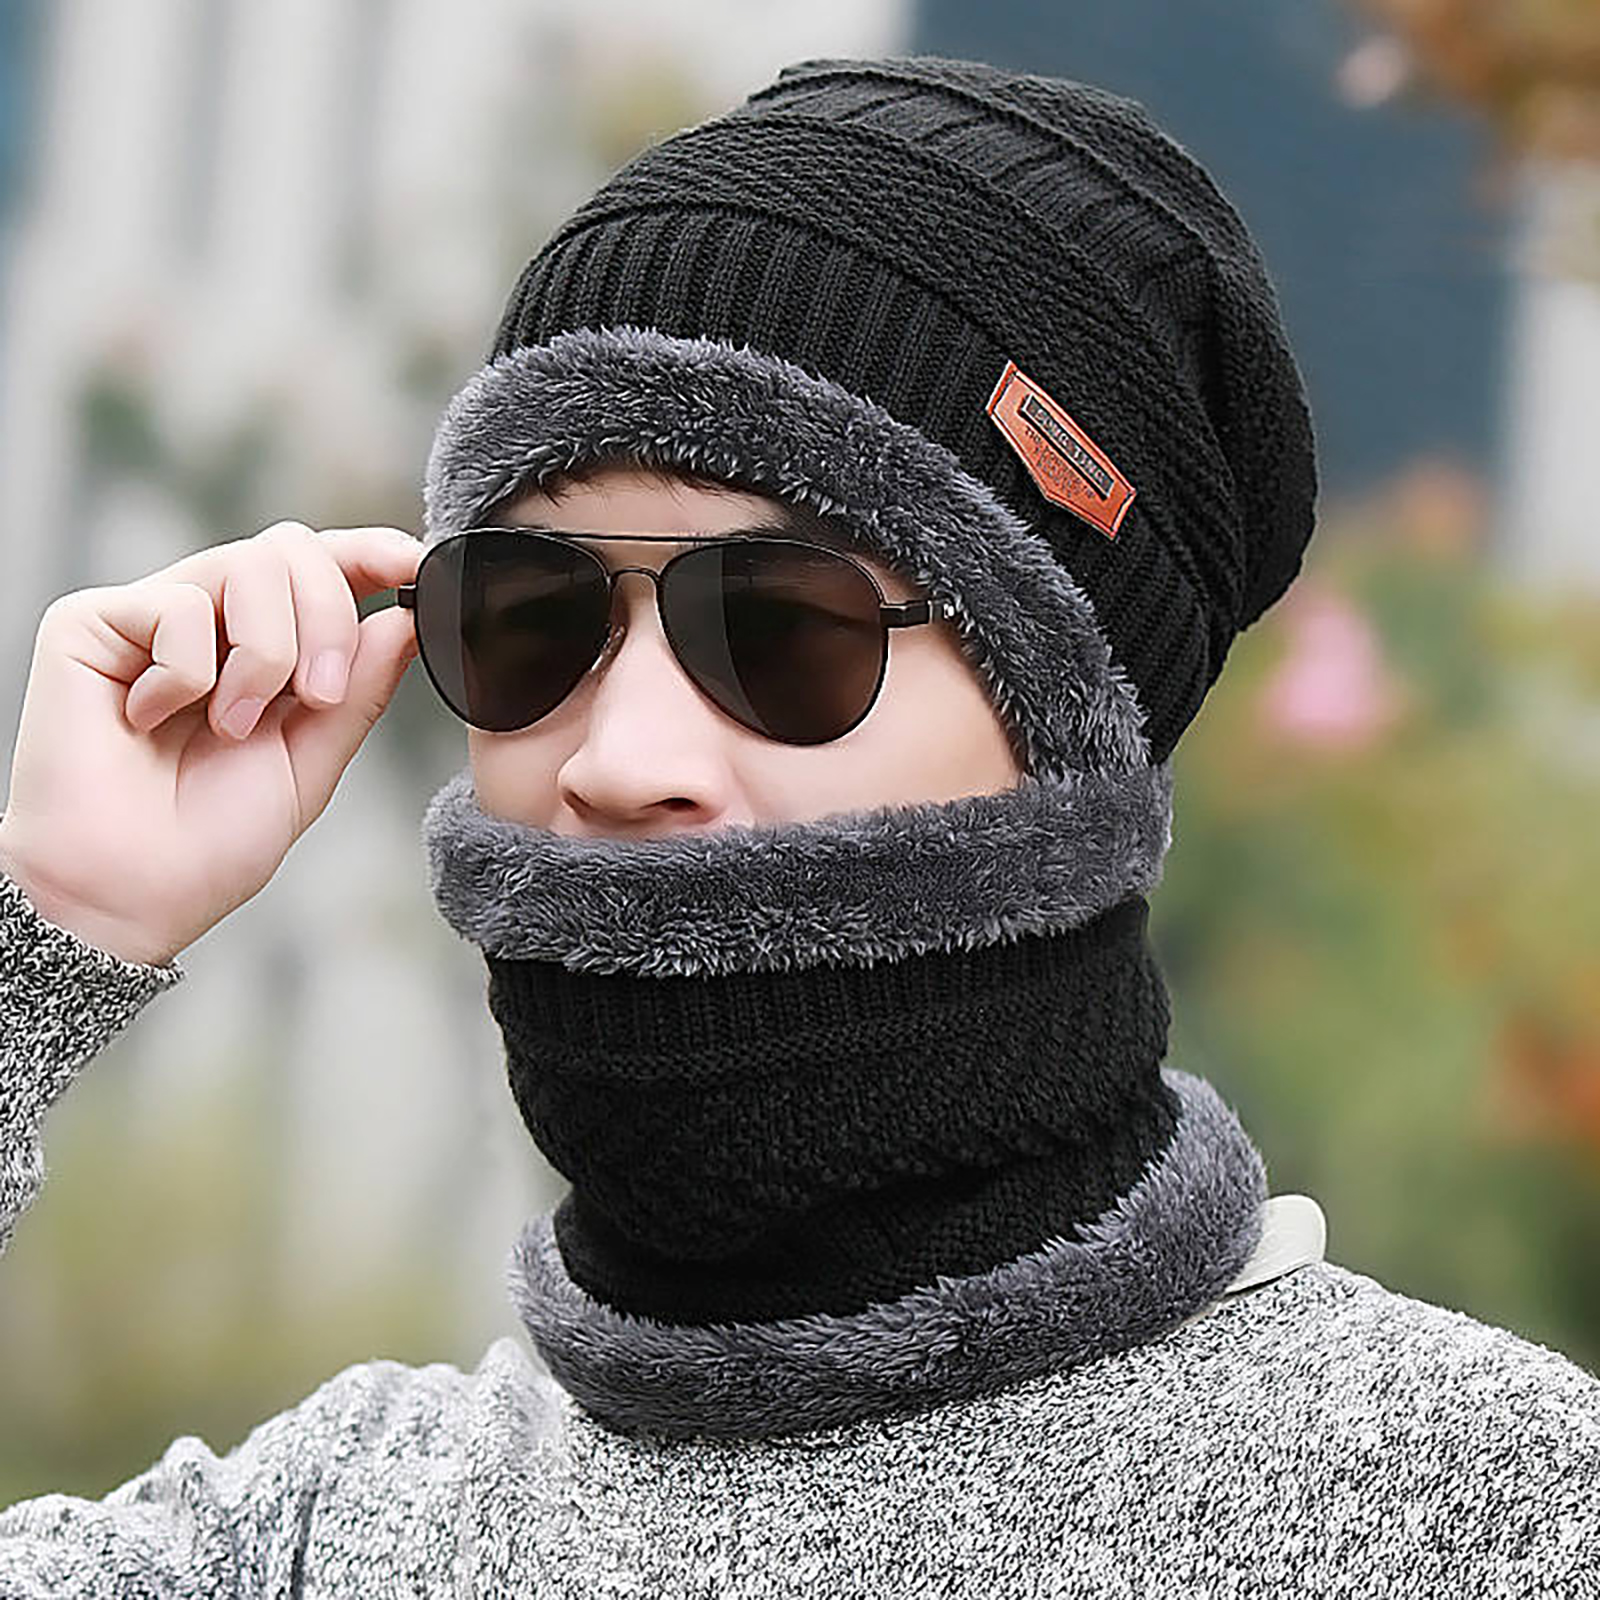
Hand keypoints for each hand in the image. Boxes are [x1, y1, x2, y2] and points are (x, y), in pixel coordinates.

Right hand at [0, 521, 423, 966]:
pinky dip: (187, 675)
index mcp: (265, 647)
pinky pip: (177, 606)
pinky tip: (152, 719)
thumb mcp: (313, 761)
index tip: (412, 561)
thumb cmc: (209, 842)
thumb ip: (360, 688)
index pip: (322, 567)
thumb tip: (402, 620)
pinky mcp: (88, 622)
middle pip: (293, 548)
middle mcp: (208, 619)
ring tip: (232, 725)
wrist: (131, 893)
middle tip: (319, 696)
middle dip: (328, 618)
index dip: (369, 552)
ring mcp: (148, 616)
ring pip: (247, 563)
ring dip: (265, 654)